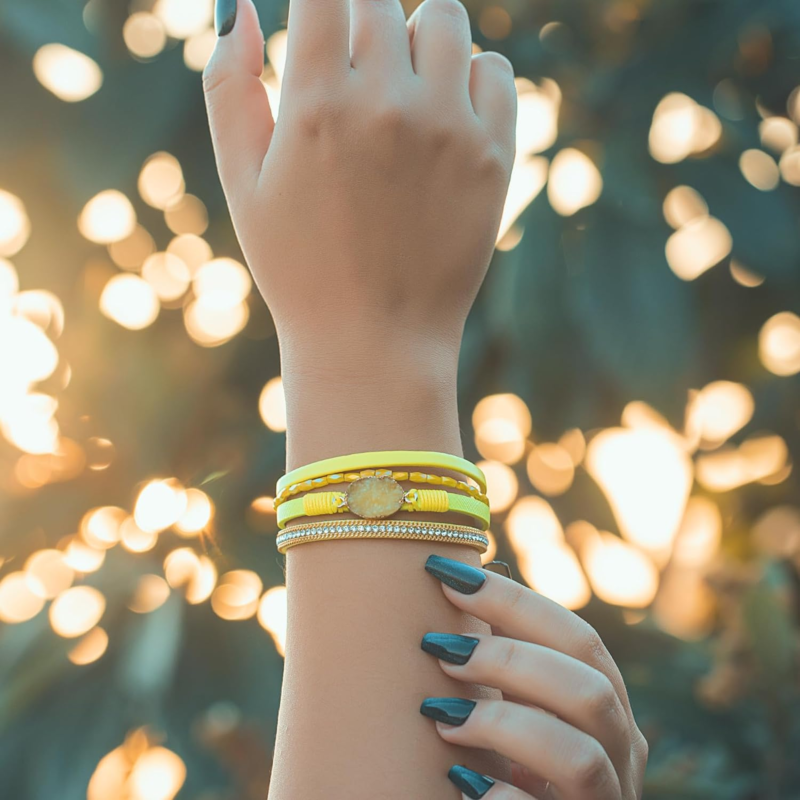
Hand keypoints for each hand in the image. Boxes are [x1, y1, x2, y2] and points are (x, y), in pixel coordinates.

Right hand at [203, 0, 516, 465]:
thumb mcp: (242, 182)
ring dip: (418, 37)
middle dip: (361, 26)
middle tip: (354, 76)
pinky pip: (495, 72)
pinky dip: (471, 75)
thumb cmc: (298, 267)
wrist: (374, 340)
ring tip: (401, 85)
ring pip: (444, 21)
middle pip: (381, 3)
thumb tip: (235, 3)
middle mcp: (388, 104)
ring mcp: (449, 129)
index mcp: (317, 105)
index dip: (321, 1)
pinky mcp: (493, 157)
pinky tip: (445, 113)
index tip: (322, 22)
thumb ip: (229, 86)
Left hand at [421, 555, 647, 798]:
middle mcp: (621, 755)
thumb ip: (505, 668)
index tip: (445, 575)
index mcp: (607, 708)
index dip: (513, 599)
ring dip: (501, 723)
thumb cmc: (512, 770)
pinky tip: (459, 783)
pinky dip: (500, 796)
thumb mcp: (516, 712)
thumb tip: (457, 590)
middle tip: (439, 647)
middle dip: (509, 656)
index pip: (577, 637)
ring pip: (579, 753)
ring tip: (439, 715)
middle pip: (590, 686)